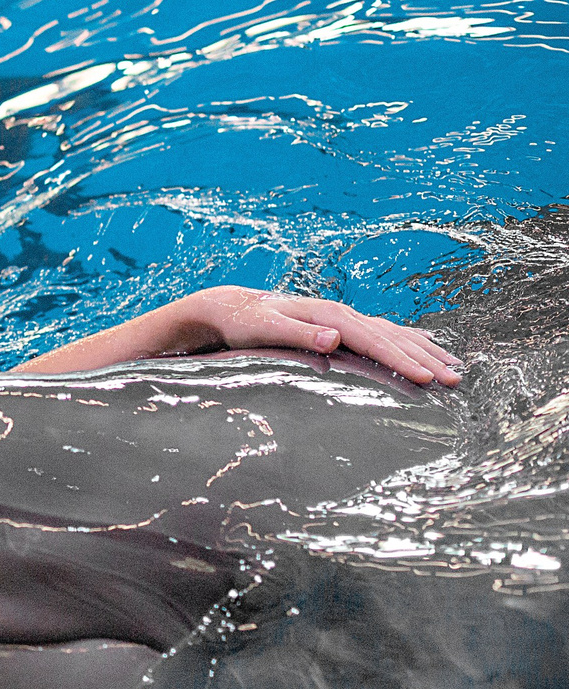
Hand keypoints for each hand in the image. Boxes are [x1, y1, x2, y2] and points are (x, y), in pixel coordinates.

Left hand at [178, 287, 461, 385]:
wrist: (231, 308)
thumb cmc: (244, 322)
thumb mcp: (262, 329)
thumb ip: (297, 333)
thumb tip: (333, 337)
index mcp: (328, 315)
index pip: (372, 340)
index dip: (399, 359)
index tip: (424, 378)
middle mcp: (342, 315)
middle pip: (391, 337)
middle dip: (424, 359)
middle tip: (455, 381)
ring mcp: (344, 319)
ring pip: (394, 334)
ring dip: (425, 351)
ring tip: (454, 369)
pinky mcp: (342, 326)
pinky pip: (385, 333)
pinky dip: (410, 341)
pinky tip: (428, 346)